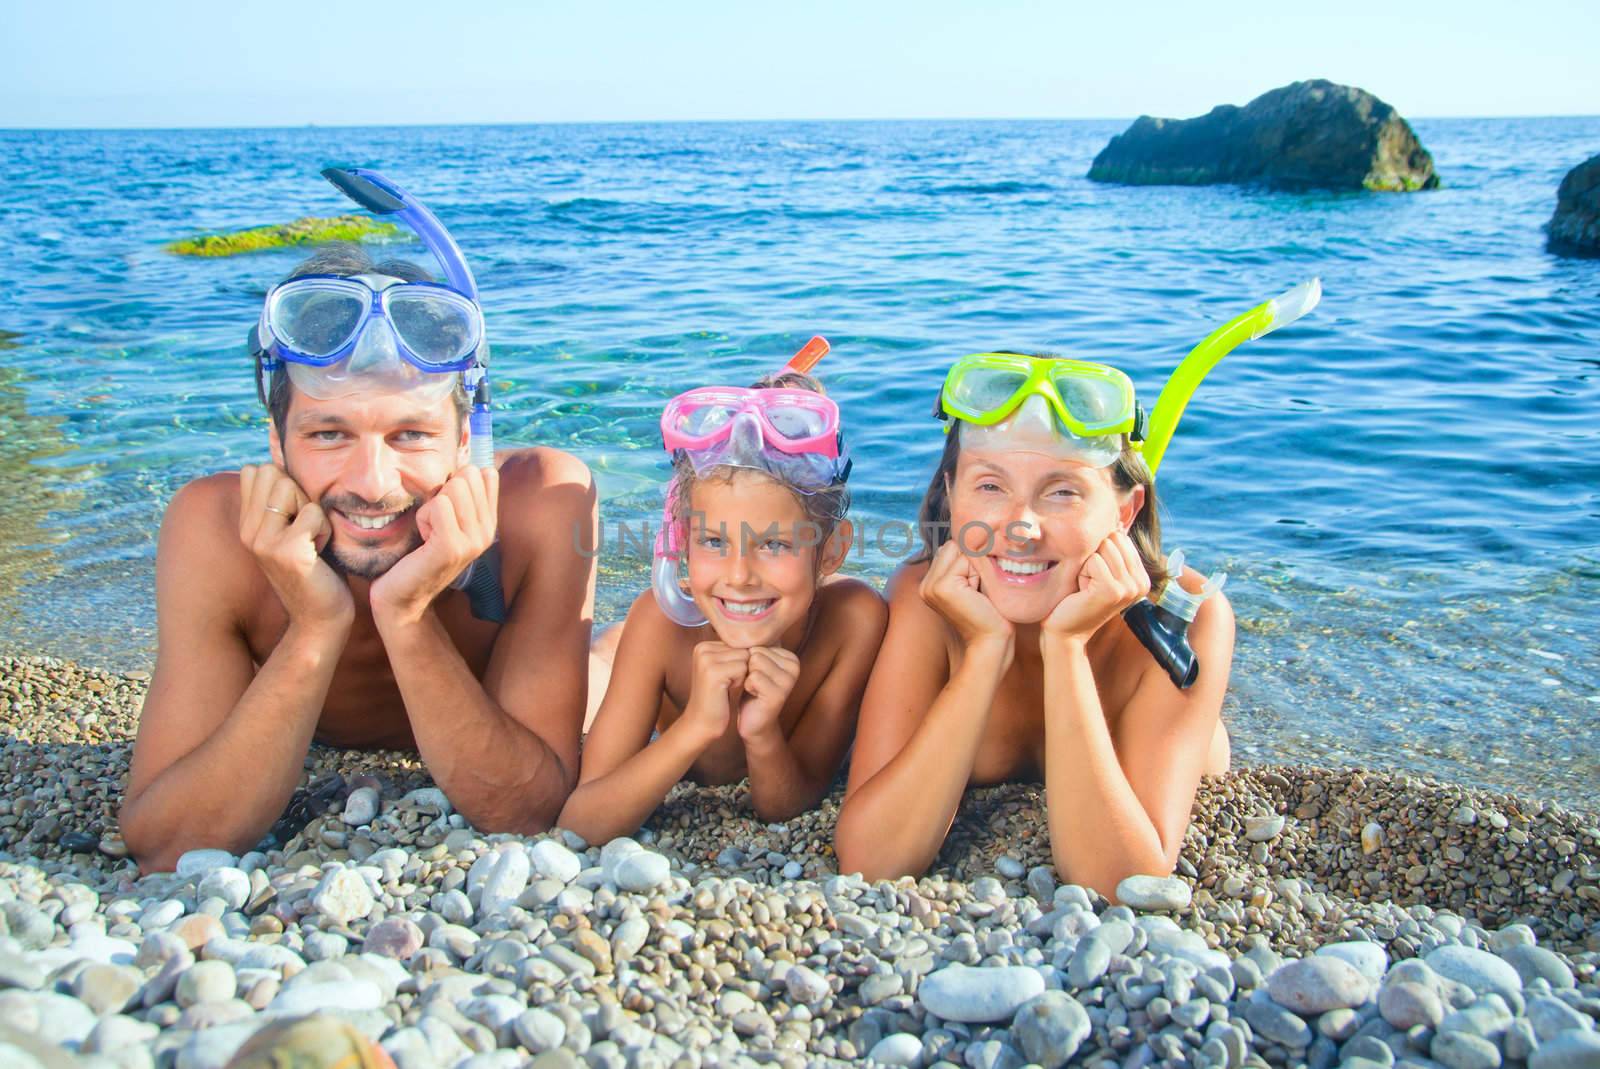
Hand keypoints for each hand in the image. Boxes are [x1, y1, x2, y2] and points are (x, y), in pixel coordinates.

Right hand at [238, 464, 351, 629]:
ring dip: (314, 512)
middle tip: (307, 531)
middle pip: (273, 473)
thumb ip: (283, 498)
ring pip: (290, 487)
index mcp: (247, 523)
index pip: (256, 470)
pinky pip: (314, 512)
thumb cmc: (319, 569)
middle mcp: (247, 531)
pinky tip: (321, 554)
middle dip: (301, 494)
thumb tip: (278, 449)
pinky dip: (327, 530)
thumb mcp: (295, 527)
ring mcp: (262, 541)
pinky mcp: (285, 551)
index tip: (297, 518)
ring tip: (314, 542)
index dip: (287, 484)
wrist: (322, 617)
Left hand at [370, 466, 498, 620]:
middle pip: (468, 475)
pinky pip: (439, 504)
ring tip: (427, 532)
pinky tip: (423, 539)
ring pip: (454, 488)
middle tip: (432, 523)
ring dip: (430, 506)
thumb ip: (461, 495)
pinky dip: (423, 517)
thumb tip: (472, 465)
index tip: (444, 510)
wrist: (402, 597)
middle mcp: (487, 532)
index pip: (484, 474)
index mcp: (488, 522)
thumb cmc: (416, 554)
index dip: (456, 482)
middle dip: (442, 492)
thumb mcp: (444, 520)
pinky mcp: (452, 547)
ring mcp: (473, 541)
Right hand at [684, 641, 749, 743]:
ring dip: (741, 675)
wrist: (702, 722)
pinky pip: (743, 668)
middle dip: (741, 668)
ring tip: (725, 686)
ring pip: (745, 658)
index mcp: (703, 646)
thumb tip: (761, 640)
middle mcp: (702, 649)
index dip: (739, 663)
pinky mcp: (713, 671)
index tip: (726, 678)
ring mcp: (706, 659)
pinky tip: (725, 690)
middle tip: (726, 684)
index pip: (739, 644)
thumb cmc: (716, 697)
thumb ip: (733, 652)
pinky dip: (740, 681)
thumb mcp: (723, 669)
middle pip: (743, 649)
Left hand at [737, 647, 799, 740]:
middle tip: (754, 682)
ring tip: (753, 688)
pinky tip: (753, 695)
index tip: (756, 673)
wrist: (753, 721)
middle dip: (747, 666)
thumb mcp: (755, 662)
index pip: (758, 642)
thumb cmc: (751, 689)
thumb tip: (741, 621)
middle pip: (756, 651)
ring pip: (754, 662)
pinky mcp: (779, 693)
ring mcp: (789, 680)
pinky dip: (746, 686)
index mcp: (790, 656)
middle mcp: (794, 665)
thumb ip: (755, 644)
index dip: (749, 658)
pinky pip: (753, 677)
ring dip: (746, 676)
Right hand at [920, 540, 1013, 652]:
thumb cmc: (990, 613)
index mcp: (930, 583)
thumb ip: (964, 562)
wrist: (991, 641)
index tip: (976, 585)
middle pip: (952, 546)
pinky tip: (978, 594)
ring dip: (975, 566)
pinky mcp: (941, 587)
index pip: (949, 548)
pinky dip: (978, 573)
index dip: (969, 559)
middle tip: (977, 590)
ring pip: (959, 550)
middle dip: (971, 560)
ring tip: (977, 592)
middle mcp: (925, 584)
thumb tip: (969, 534)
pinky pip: (965, 561)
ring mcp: (930, 586)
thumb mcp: (973, 583)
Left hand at [1042, 531, 1150, 644]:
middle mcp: (1141, 583)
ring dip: (1086, 564)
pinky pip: (1093, 560)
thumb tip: (1116, 518)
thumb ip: (1112, 549)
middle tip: (1088, 581)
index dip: (1100, 551)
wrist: (1065, 630)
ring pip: (1103, 547)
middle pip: (1113, 539)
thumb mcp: (1100, 570)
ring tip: (1086, 586)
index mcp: (1142, 577)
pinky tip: (1082, 591)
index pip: (1121, 537)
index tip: (1096, 576)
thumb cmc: (1077, 597)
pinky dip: (1081, 572)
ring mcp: (1129, 588)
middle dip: (1093, 555)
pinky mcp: (1113, 591)